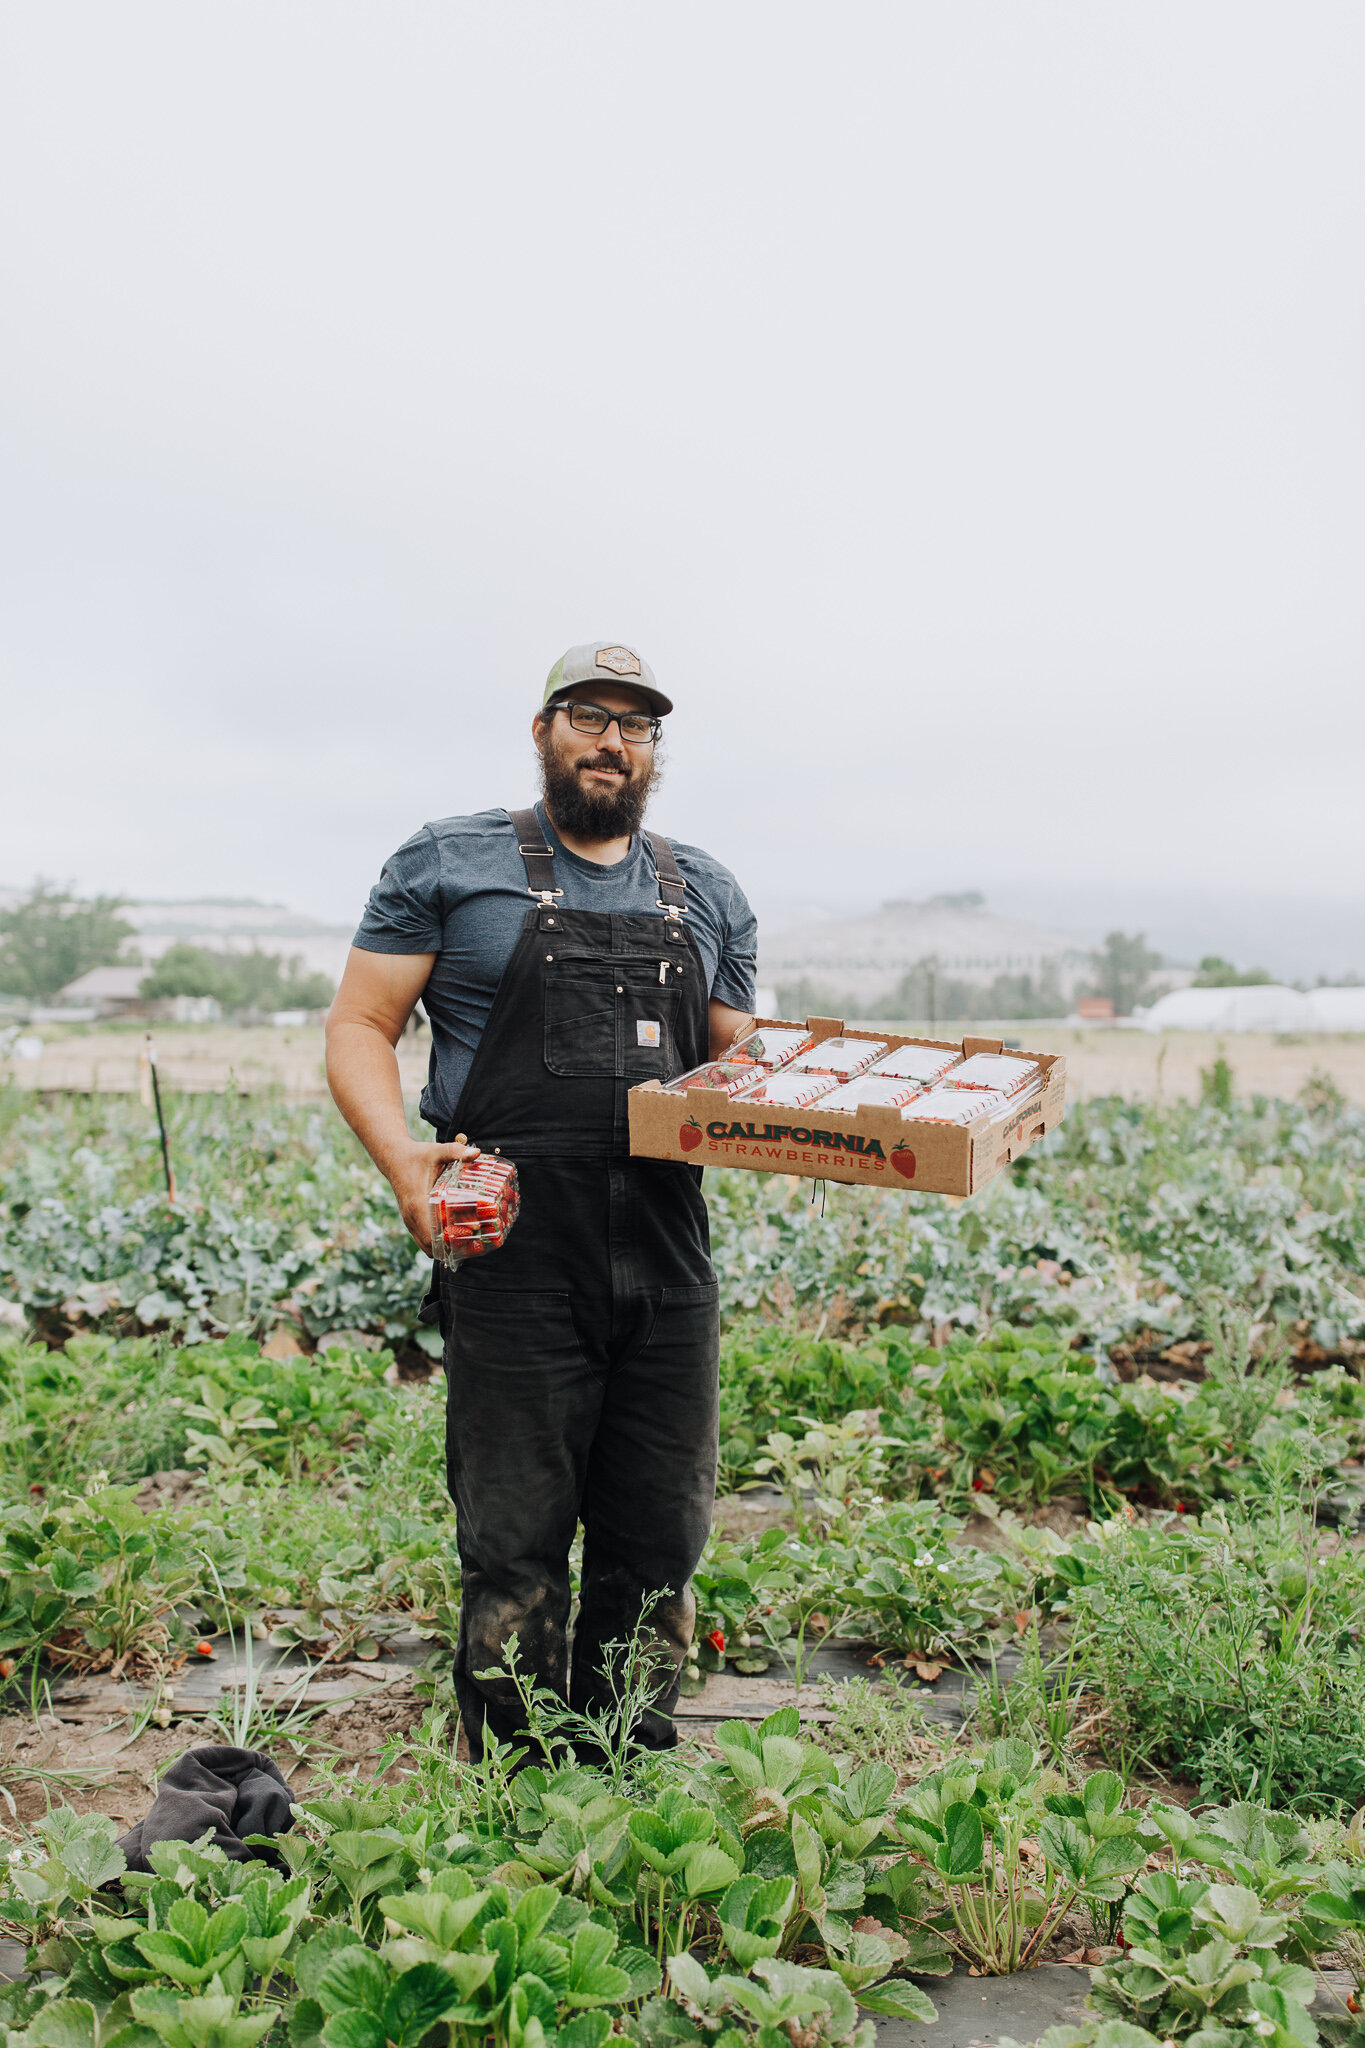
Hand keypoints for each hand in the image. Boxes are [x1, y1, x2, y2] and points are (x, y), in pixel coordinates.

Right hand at [388, 1135, 480, 1253]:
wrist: (394, 1157)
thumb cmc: (417, 1155)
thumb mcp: (437, 1151)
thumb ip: (456, 1151)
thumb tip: (476, 1152)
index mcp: (417, 1205)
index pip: (430, 1236)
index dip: (450, 1241)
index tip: (470, 1236)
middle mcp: (411, 1217)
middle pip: (430, 1247)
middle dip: (451, 1248)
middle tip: (474, 1242)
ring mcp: (409, 1220)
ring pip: (426, 1245)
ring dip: (444, 1247)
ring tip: (467, 1241)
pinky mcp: (410, 1219)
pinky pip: (423, 1238)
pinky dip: (437, 1241)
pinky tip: (454, 1234)